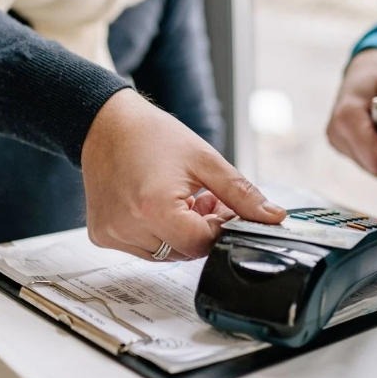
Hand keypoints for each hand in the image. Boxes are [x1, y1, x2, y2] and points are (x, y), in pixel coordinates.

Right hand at [81, 89, 285, 260]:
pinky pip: (142, 248)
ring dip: (179, 234)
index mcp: (155, 208)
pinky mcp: (103, 235)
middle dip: (201, 230)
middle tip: (203, 199)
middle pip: (184, 252)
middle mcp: (129, 227)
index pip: (203, 244)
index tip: (222, 208)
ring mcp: (112, 234)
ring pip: (165, 253)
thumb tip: (273, 217)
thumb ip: (242, 194)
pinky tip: (156, 206)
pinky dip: (156, 233)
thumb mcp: (205, 160)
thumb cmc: (151, 135)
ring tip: (180, 199)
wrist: (105, 124)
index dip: (219, 228)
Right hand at [327, 48, 376, 176]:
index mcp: (346, 117)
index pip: (376, 159)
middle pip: (374, 166)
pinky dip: (376, 148)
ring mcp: (334, 139)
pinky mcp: (337, 143)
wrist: (366, 66)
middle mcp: (335, 132)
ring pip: (370, 165)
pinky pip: (365, 160)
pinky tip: (376, 127)